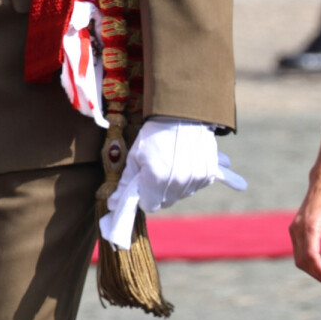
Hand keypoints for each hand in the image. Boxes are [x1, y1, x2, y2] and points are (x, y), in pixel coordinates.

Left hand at [99, 118, 246, 249]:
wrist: (183, 113)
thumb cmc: (155, 133)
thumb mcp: (135, 156)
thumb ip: (126, 183)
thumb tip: (113, 204)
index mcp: (156, 180)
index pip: (149, 206)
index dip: (144, 196)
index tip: (144, 183)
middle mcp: (177, 183)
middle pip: (166, 202)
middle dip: (159, 192)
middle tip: (157, 171)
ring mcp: (194, 179)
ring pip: (181, 195)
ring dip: (175, 186)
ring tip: (172, 163)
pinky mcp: (208, 173)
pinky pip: (196, 186)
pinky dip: (190, 179)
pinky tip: (185, 162)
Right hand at [290, 159, 320, 287]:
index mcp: (310, 226)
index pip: (311, 257)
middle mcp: (298, 229)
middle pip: (302, 260)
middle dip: (316, 274)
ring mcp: (294, 229)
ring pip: (298, 257)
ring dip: (311, 269)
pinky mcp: (295, 229)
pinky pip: (298, 250)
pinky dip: (307, 260)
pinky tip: (320, 264)